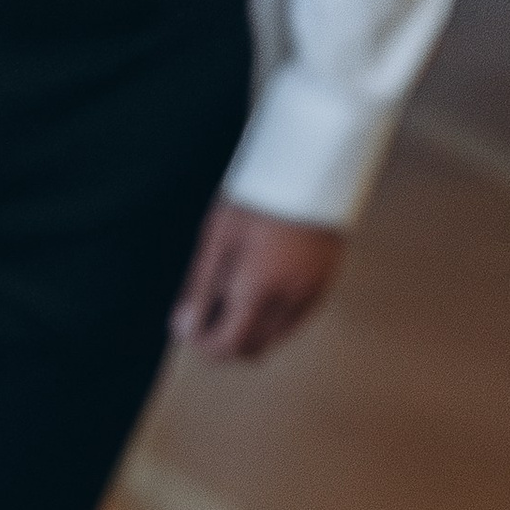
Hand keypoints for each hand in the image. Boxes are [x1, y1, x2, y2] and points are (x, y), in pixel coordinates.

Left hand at [171, 203, 344, 362]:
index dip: (204, 345)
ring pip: (275, 337)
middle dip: (225, 341)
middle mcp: (290, 299)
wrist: (312, 162)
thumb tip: (183, 329)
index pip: (227, 347)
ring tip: (233, 298)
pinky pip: (296, 318)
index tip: (189, 328)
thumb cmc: (257, 196)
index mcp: (258, 289)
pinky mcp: (327, 282)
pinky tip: (261, 290)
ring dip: (251, 330)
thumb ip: (199, 290)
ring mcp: (312, 292)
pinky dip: (274, 317)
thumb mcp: (218, 239)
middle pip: (251, 348)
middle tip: (207, 315)